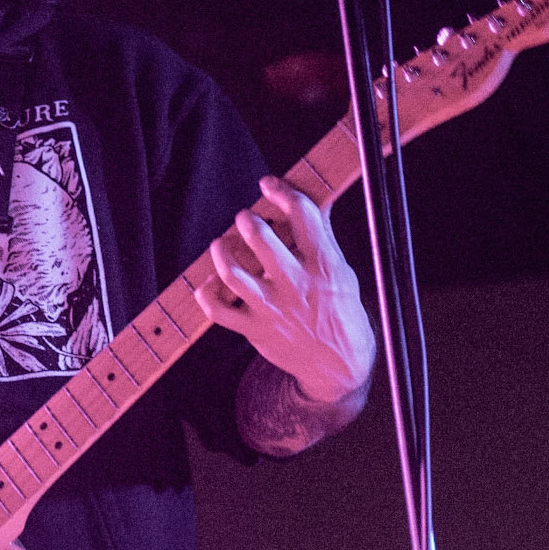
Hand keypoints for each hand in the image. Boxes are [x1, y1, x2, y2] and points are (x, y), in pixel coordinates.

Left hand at [194, 176, 375, 404]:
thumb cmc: (340, 311)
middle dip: (248, 220)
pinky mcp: (254, 329)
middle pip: (262, 241)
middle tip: (245, 217)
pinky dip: (206, 292)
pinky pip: (217, 310)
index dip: (282, 192)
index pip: (302, 215)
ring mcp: (272, 308)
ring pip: (233, 274)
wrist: (338, 365)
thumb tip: (309, 200)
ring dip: (221, 251)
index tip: (269, 185)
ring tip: (222, 243)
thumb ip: (321, 237)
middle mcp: (296, 285)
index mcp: (324, 265)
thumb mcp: (342, 271)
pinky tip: (212, 280)